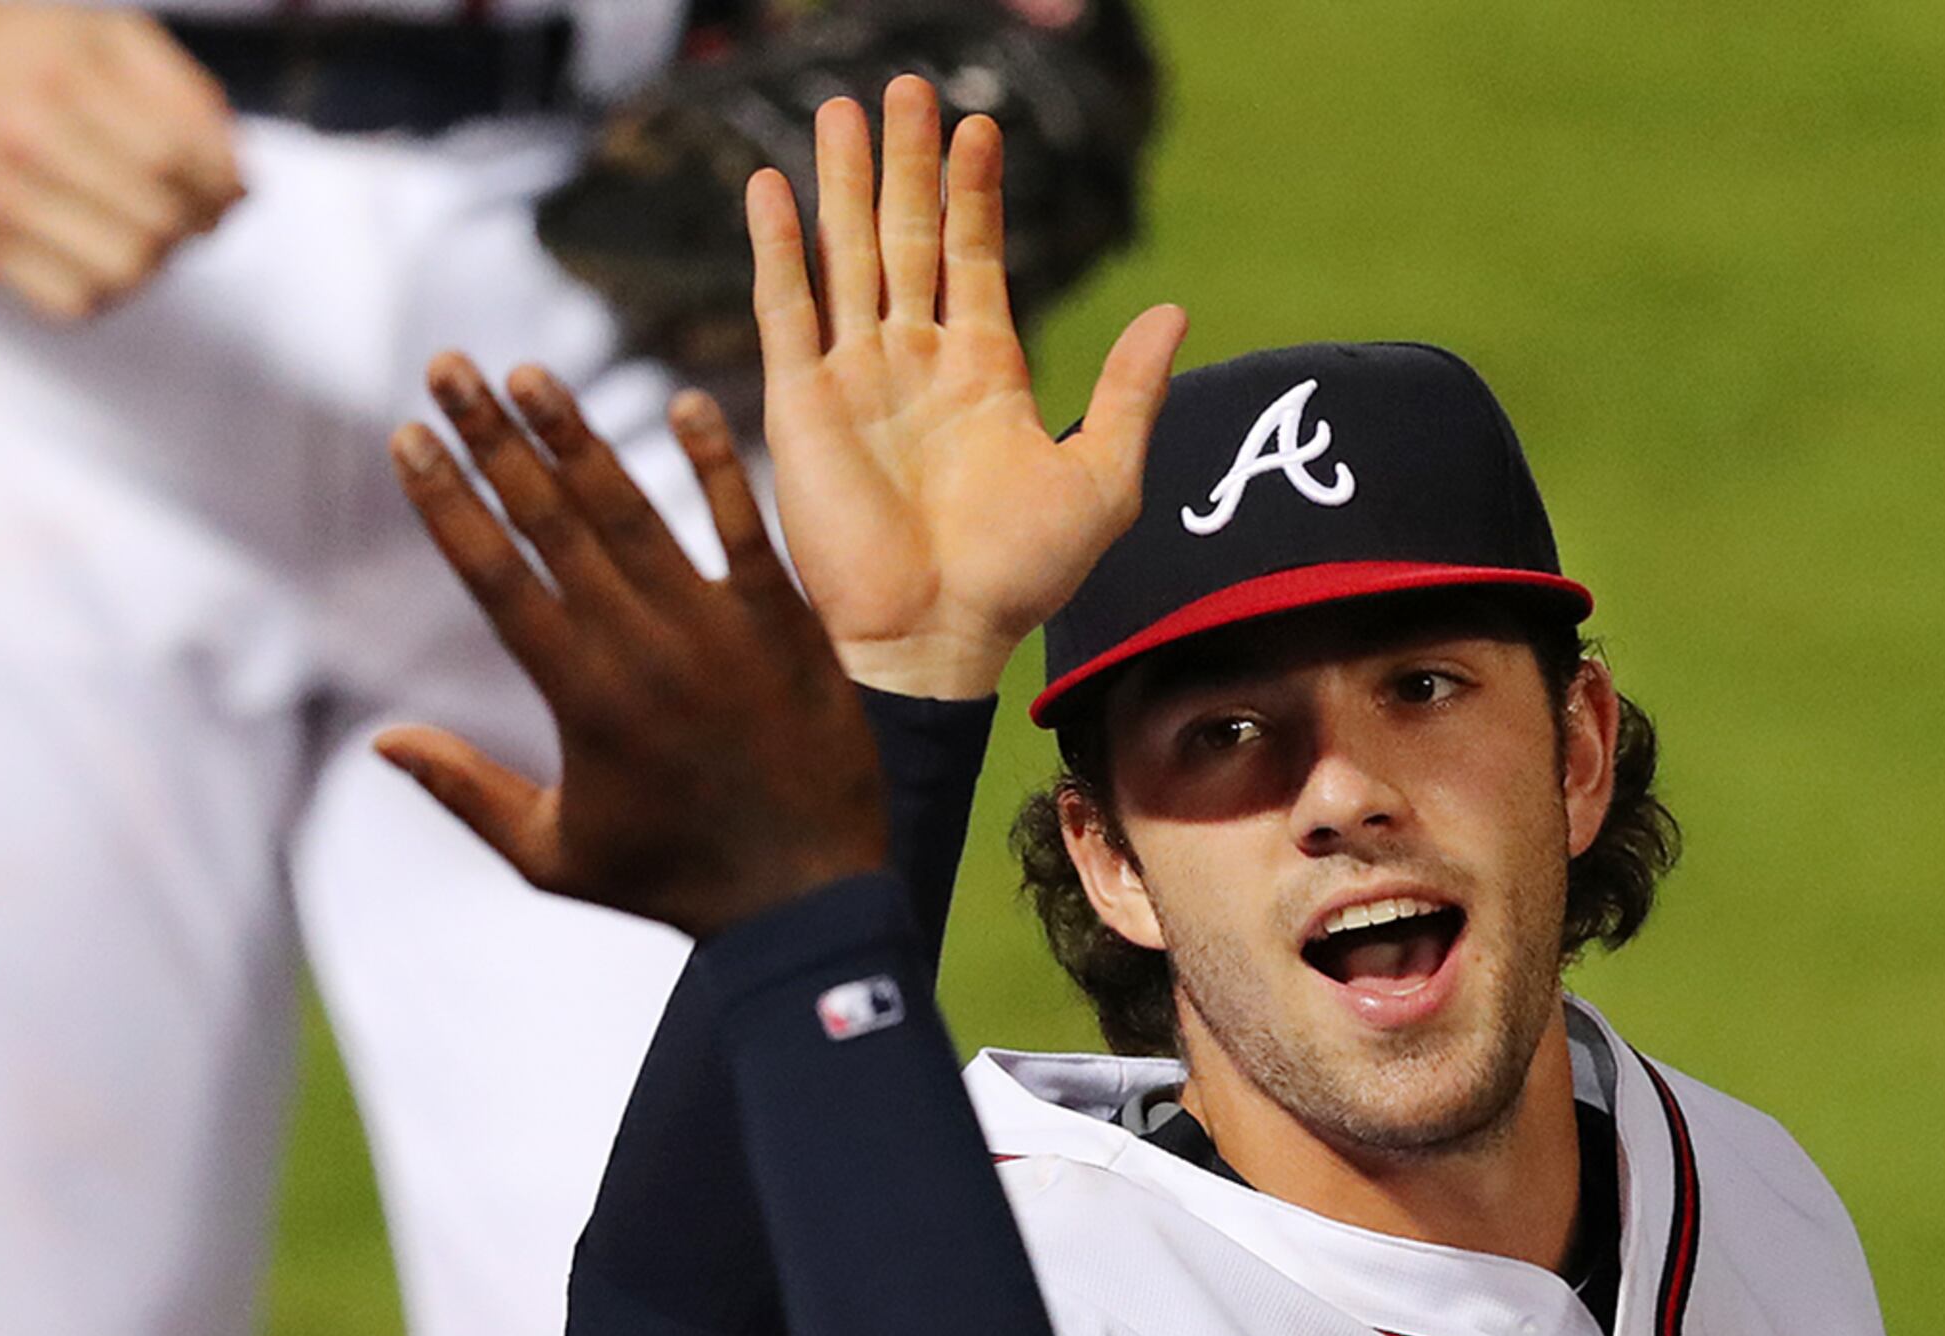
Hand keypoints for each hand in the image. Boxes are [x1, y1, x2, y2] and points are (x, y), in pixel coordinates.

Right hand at [0, 0, 241, 323]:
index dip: (222, 186)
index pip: (173, 158)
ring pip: (122, 271)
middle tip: (197, 213)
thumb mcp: (108, 38)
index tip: (233, 190)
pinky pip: (74, 302)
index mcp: (64, 76)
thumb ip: (183, 95)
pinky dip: (111, 289)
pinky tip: (107, 253)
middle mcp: (26, 137)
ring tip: (153, 231)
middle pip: (155, 221)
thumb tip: (239, 179)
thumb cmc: (29, 50)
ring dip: (159, 261)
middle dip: (197, 226)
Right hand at [377, 359, 887, 937]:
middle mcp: (638, 649)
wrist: (808, 904)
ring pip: (632, 511)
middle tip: (448, 364)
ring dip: (576, 435)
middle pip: (549, 523)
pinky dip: (714, 467)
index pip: (494, 577)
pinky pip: (744, 528)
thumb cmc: (674, 884)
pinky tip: (682, 401)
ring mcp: (714, 629)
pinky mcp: (785, 622)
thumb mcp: (552, 858)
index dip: (446, 501)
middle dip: (491, 438)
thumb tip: (379, 742)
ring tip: (529, 372)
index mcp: (577, 698)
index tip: (406, 437)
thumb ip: (465, 793)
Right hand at [753, 78, 1184, 699]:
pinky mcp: (801, 407)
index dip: (973, 192)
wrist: (938, 639)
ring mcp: (854, 380)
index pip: (973, 256)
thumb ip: (1131, 392)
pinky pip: (785, 311)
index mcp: (982, 372)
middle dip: (906, 164)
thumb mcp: (1101, 478)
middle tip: (907, 88)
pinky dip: (777, 248)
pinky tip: (771, 187)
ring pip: (846, 257)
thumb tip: (1174, 311)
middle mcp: (913, 364)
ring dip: (842, 183)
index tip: (978, 124)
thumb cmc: (1020, 579)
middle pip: (905, 238)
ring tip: (843, 109)